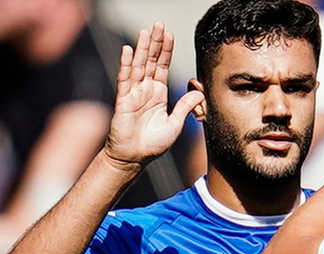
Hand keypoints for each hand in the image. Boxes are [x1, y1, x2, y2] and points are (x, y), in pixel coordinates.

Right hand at [103, 23, 204, 169]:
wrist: (135, 158)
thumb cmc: (153, 144)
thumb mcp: (176, 124)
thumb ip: (186, 107)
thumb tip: (199, 92)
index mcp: (158, 94)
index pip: (163, 67)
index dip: (166, 51)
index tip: (170, 35)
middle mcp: (146, 90)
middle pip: (151, 61)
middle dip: (155, 43)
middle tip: (159, 24)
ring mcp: (133, 93)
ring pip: (139, 66)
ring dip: (142, 48)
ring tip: (146, 31)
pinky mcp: (124, 100)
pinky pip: (125, 79)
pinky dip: (126, 64)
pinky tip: (129, 50)